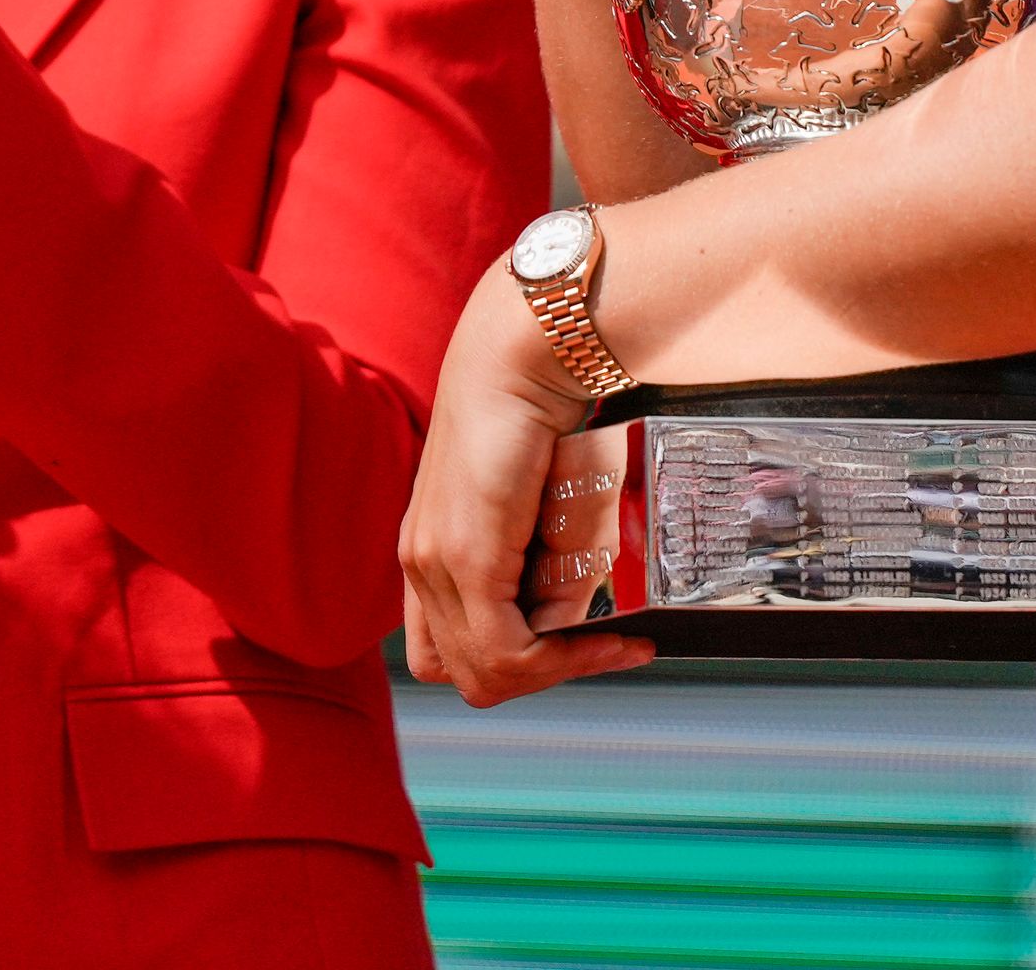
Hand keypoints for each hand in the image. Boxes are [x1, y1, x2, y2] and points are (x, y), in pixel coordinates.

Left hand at [397, 276, 658, 706]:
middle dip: (545, 676)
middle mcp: (420, 564)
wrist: (523, 358)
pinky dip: (566, 659)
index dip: (515, 670)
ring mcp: (436, 563)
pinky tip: (613, 637)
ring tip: (615, 641)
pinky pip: (506, 651)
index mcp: (428, 553)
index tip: (583, 647)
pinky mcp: (466, 558)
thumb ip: (535, 556)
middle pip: (469, 675)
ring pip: (488, 674)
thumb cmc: (536, 416)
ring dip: (561, 669)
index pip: (453, 656)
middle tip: (605, 647)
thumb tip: (577, 612)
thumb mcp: (530, 502)